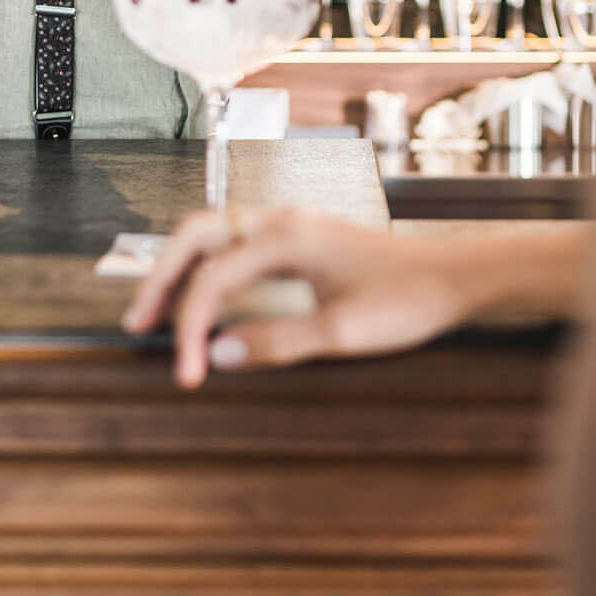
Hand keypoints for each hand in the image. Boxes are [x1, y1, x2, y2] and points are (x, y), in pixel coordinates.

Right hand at [122, 209, 475, 387]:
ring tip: (156, 313)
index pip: (212, 279)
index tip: (187, 374)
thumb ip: (276, 342)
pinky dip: (207, 268)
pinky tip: (204, 299)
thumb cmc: (409, 300)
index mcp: (287, 237)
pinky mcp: (300, 239)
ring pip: (211, 235)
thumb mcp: (344, 332)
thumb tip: (216, 353)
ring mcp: (289, 225)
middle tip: (138, 325)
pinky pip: (235, 244)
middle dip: (160, 279)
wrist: (457, 277)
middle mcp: (281, 221)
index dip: (190, 327)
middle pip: (194, 236)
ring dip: (180, 270)